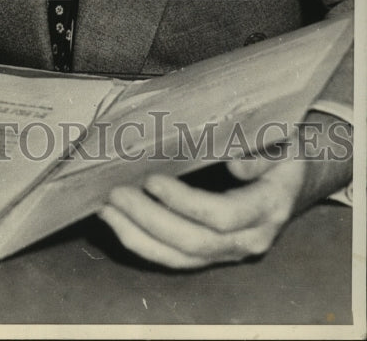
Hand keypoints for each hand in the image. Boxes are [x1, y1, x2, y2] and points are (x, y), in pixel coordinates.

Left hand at [99, 114, 351, 268]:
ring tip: (107, 209)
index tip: (152, 180)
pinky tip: (116, 221)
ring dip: (138, 236)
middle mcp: (249, 238)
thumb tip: (238, 166)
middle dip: (151, 220)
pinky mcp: (210, 253)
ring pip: (180, 258)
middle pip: (195, 242)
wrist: (291, 176)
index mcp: (268, 207)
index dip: (185, 203)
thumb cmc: (279, 150)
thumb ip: (261, 152)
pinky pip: (174, 258)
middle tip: (118, 193)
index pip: (222, 216)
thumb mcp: (280, 141)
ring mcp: (228, 251)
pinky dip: (141, 243)